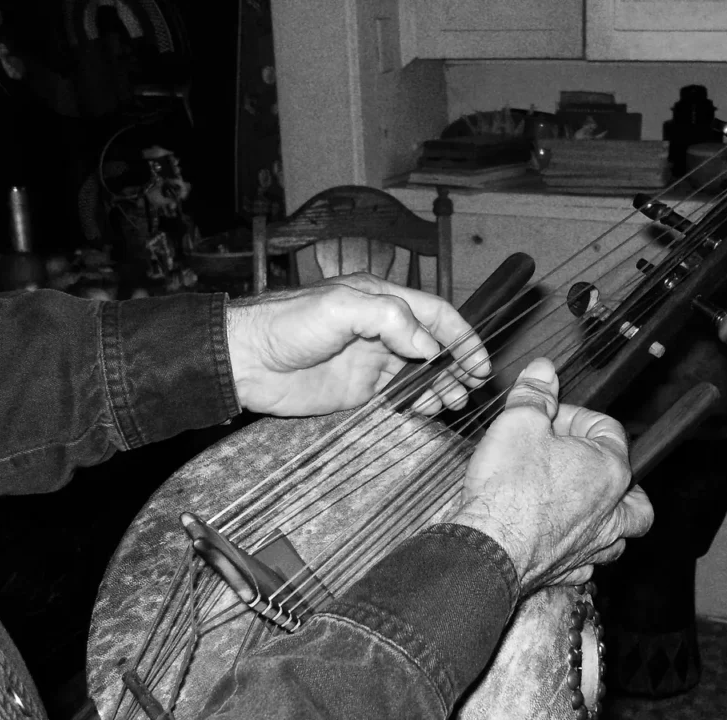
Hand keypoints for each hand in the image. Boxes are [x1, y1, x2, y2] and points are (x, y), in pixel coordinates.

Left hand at [225, 273, 490, 416]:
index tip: (480, 362)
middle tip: (470, 388)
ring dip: (442, 387)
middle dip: (457, 366)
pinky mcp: (360, 389)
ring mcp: (373, 360)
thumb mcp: (340, 308)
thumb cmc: (287, 324)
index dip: (462, 337)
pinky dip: (419, 404)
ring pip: (422, 373)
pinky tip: (426, 412)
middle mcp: (382, 329)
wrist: (246, 361)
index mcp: (382, 300)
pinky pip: (400, 396)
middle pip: (434, 346)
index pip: (436, 315)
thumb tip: (428, 347)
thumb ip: (389, 319)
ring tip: (452, 404)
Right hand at [452, 358, 652, 593]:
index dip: (575, 416)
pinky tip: (563, 542)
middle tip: (586, 463)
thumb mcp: (518, 423)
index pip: (610, 430)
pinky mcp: (568, 572)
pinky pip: (589, 563)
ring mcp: (592, 546)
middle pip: (634, 492)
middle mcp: (610, 512)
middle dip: (614, 474)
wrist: (488, 548)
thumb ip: (535, 394)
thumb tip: (543, 370)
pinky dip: (582, 551)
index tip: (548, 415)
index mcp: (608, 470)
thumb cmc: (508, 488)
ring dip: (609, 519)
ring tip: (586, 507)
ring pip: (620, 534)